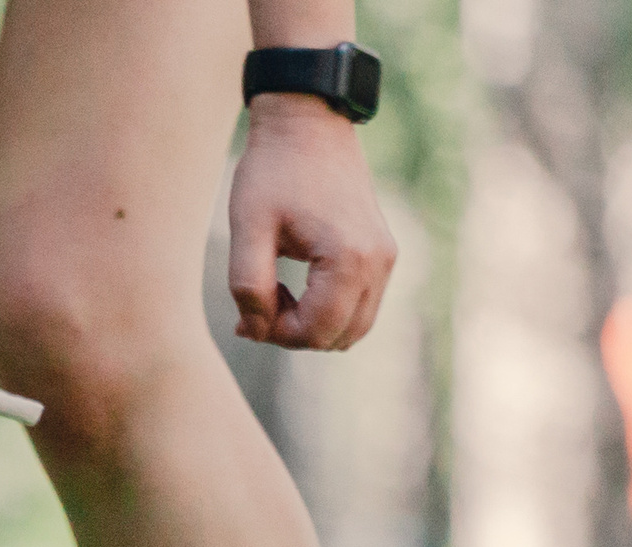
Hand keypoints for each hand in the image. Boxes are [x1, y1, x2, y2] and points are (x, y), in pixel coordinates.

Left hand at [229, 96, 396, 349]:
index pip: (316, 332)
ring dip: (310, 324)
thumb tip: (256, 331)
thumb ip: (248, 287)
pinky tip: (292, 288)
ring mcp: (385, 257)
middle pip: (337, 337)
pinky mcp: (381, 252)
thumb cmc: (272, 172)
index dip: (275, 334)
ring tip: (273, 293)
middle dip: (293, 333)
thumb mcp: (247, 230)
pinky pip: (358, 305)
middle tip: (257, 304)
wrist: (307, 125)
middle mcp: (378, 262)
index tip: (246, 312)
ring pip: (352, 327)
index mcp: (349, 258)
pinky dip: (325, 310)